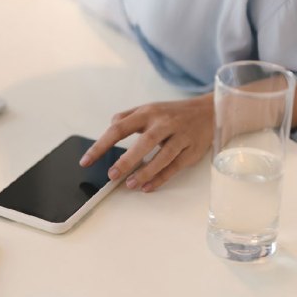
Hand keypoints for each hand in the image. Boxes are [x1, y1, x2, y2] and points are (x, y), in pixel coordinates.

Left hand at [80, 94, 214, 191]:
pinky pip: (175, 166)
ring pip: (162, 156)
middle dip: (127, 160)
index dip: (101, 145)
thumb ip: (127, 117)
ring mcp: (180, 137)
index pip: (119, 128)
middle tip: (112, 175)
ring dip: (145, 172)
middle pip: (144, 142)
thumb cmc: (173, 113)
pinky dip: (161, 178)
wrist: (209, 111)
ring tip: (130, 185)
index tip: (87, 160)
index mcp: (147, 113)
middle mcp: (164, 123)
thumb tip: (110, 126)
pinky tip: (148, 187)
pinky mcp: (192, 150)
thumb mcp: (149, 108)